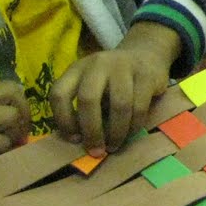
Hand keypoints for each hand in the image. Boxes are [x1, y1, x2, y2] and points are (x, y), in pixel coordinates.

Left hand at [49, 23, 181, 154]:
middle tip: (96, 151)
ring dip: (116, 132)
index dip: (63, 120)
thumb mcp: (92, 84)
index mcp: (77, 69)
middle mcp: (97, 64)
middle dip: (92, 130)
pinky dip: (134, 126)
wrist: (146, 55)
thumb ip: (83, 106)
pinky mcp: (146, 75)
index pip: (59, 93)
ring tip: (114, 146)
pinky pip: (139, 107)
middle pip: (88, 99)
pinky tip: (130, 134)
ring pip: (118, 105)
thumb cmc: (112, 80)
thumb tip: (80, 141)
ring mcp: (123, 67)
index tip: (75, 139)